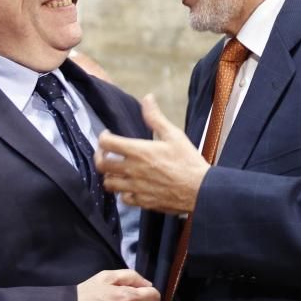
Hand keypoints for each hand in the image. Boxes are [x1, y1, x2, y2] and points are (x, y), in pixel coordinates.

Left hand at [95, 94, 209, 213]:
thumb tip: (147, 98)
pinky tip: (130, 186)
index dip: (103, 137)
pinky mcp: (143, 202)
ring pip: (109, 184)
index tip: (108, 136)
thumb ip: (155, 117)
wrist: (201, 190)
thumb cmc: (188, 161)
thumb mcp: (174, 135)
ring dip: (110, 176)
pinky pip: (124, 199)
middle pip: (101, 165)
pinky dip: (123, 192)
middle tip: (106, 153)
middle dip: (100, 156)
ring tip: (117, 170)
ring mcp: (136, 187)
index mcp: (138, 151)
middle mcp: (132, 170)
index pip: (106, 143)